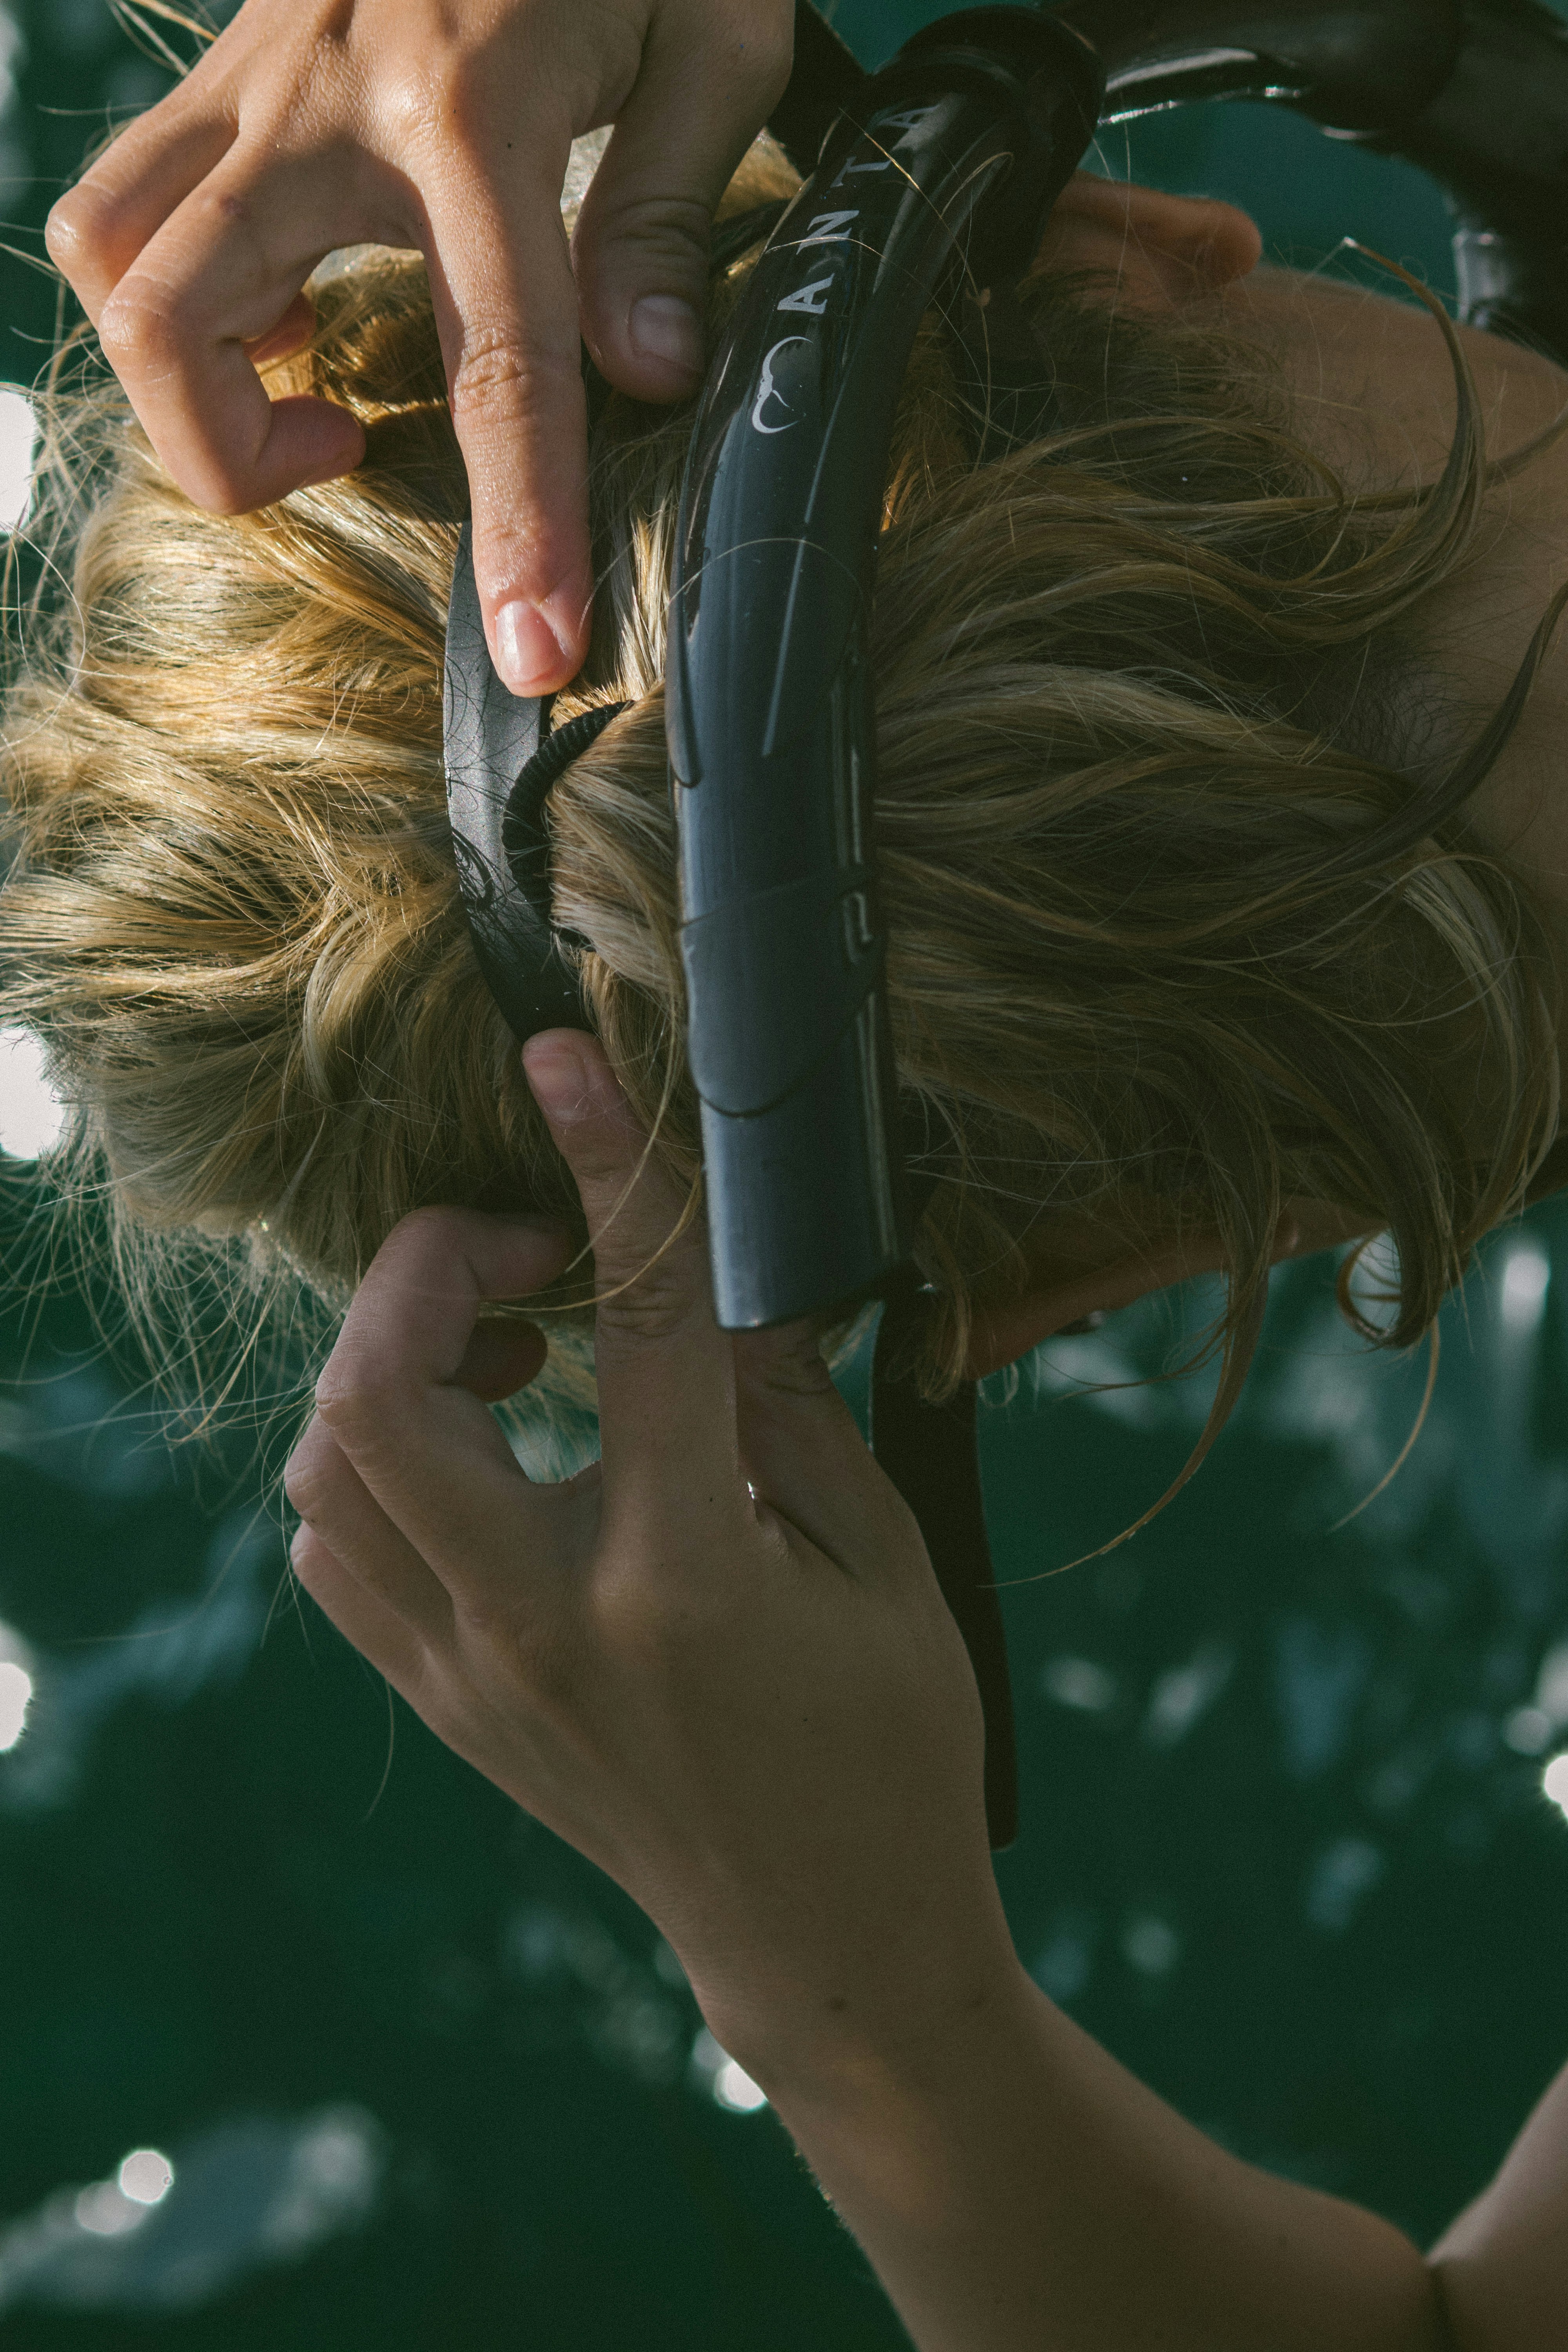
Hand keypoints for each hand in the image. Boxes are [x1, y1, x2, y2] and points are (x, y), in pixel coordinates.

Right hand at [45, 0, 792, 695]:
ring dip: (183, 368)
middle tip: (349, 451)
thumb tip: (646, 371)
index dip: (515, 527)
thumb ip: (675, 205)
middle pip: (167, 322)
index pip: (490, 364)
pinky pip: (136, 199)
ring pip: (109, 255)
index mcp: (471, 111)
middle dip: (231, 457)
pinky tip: (298, 299)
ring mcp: (251, 75)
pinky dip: (187, 285)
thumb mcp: (714, 26)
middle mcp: (324, 102)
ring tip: (313, 385)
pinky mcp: (227, 63)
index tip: (533, 653)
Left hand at [283, 1032, 1015, 2075]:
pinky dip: (376, 1467)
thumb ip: (786, 1409)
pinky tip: (479, 1451)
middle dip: (426, 1275)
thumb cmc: (887, 1750)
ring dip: (394, 1370)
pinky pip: (343, 1556)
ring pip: (333, 1476)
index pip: (632, 1324)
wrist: (826, 1939)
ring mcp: (478, 1677)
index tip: (564, 1065)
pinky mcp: (453, 1709)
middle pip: (382, 1401)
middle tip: (526, 1256)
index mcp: (683, 1576)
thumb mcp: (878, 1560)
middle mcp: (547, 1624)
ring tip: (511, 1355)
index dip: (606, 1171)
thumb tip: (719, 1283)